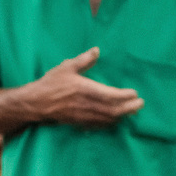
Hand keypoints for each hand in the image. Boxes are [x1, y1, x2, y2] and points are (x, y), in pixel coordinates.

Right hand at [25, 47, 142, 126]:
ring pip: (108, 119)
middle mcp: (87, 104)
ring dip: (122, 116)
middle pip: (114, 110)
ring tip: (131, 112)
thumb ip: (83, 60)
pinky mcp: (79, 122)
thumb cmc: (50, 84)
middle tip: (140, 104)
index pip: (111, 95)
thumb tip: (97, 50)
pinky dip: (109, 123)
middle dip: (129, 108)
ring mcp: (83, 116)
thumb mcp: (65, 68)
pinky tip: (114, 120)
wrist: (34, 103)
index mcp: (85, 89)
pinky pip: (99, 125)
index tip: (135, 93)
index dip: (125, 96)